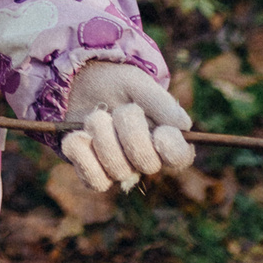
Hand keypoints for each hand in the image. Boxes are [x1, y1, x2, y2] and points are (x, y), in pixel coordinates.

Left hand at [60, 61, 194, 192]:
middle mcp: (144, 158)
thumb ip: (159, 102)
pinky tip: (79, 135)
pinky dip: (83, 155)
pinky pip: (93, 180)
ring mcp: (118, 168)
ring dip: (104, 138)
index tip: (162, 133)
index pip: (180, 157)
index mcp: (164, 138)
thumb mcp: (137, 84)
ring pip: (118, 170)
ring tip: (96, 116)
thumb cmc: (115, 85)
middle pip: (147, 164)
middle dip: (131, 134)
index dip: (172, 149)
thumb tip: (183, 124)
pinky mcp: (93, 172)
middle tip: (121, 110)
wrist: (80, 82)